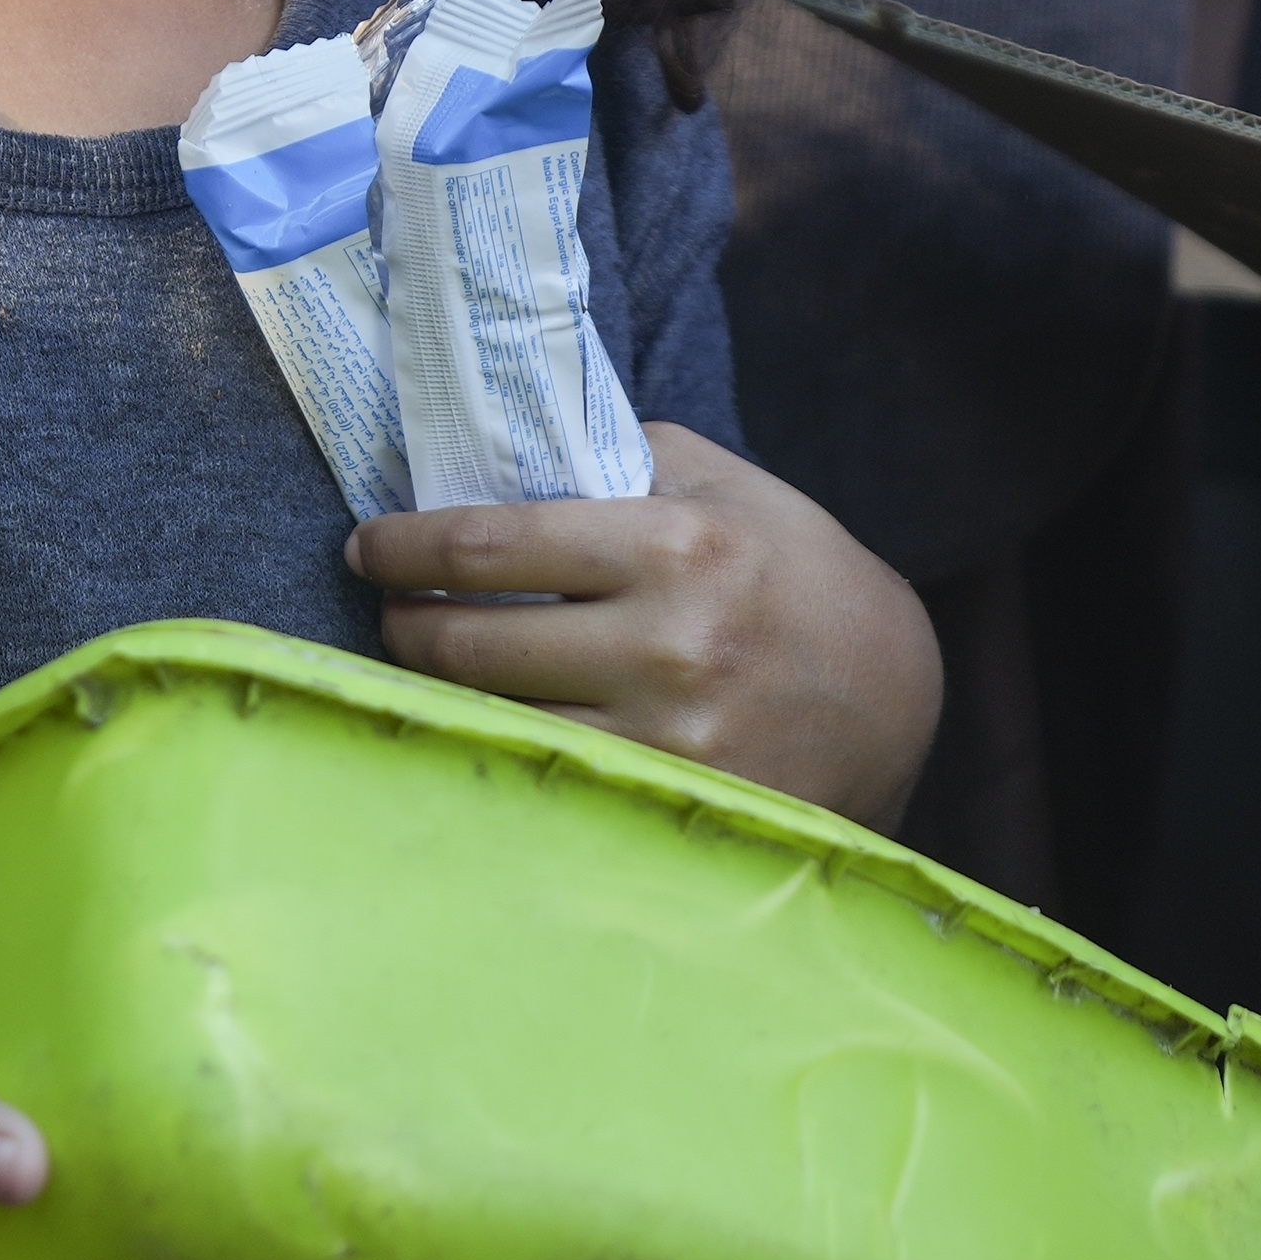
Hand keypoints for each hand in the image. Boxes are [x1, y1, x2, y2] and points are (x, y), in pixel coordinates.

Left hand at [348, 423, 943, 829]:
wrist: (893, 698)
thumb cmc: (796, 575)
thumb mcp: (727, 486)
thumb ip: (622, 460)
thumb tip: (499, 452)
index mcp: (677, 545)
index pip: (491, 544)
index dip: (405, 547)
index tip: (367, 547)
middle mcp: (670, 645)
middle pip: (472, 642)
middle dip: (404, 624)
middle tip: (387, 609)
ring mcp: (668, 741)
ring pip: (495, 720)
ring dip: (435, 695)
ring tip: (421, 665)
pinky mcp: (671, 807)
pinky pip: (543, 778)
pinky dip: (496, 748)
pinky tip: (477, 722)